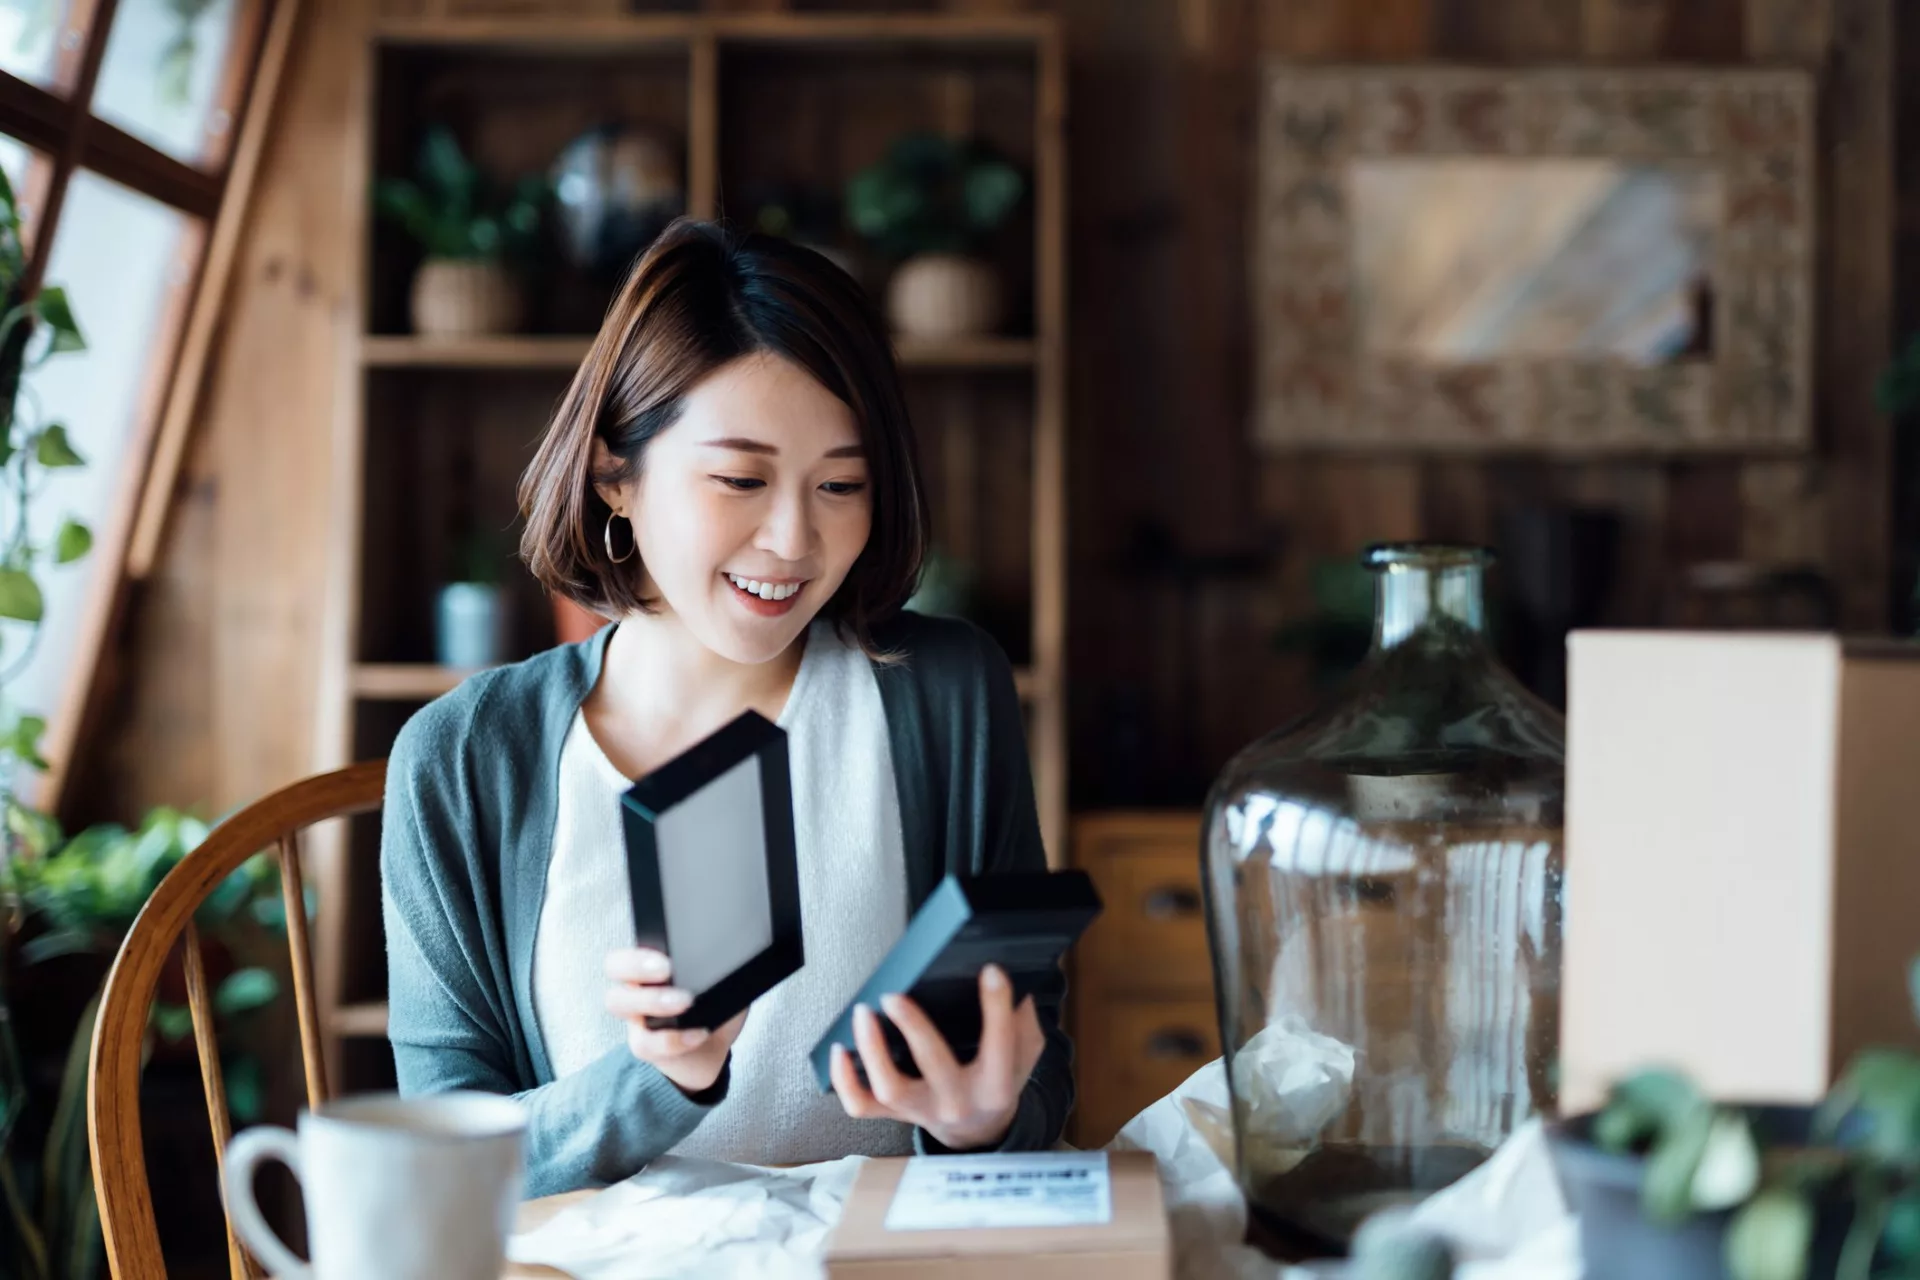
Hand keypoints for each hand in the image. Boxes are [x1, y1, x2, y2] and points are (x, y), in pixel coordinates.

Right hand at [604, 948, 746, 1093]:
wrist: (710, 1049)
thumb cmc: (713, 1005)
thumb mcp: (720, 979)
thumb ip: (721, 962)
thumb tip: (735, 950)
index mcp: (650, 965)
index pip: (626, 950)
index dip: (637, 953)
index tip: (667, 958)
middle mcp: (635, 987)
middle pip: (613, 968)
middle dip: (636, 965)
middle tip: (668, 970)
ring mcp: (635, 1017)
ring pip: (618, 1003)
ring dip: (651, 999)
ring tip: (685, 1002)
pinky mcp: (644, 1045)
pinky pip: (646, 1043)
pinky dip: (675, 1039)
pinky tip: (699, 1033)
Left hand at [830, 963, 1044, 1151]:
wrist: (979, 1132)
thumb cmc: (998, 1084)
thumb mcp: (1024, 1059)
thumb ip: (1024, 1026)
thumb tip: (1016, 991)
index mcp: (995, 1086)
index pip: (1000, 1044)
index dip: (997, 1006)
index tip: (991, 972)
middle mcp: (958, 1101)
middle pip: (935, 1065)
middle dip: (913, 1027)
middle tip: (895, 995)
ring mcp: (922, 1110)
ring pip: (890, 1088)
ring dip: (872, 1050)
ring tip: (862, 1013)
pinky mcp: (896, 1113)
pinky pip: (862, 1105)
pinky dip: (845, 1081)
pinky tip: (839, 1050)